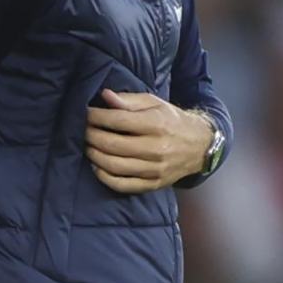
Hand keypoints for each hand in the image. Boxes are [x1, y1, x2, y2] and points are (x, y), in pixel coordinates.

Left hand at [84, 89, 214, 193]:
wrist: (199, 145)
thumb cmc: (172, 121)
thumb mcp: (155, 103)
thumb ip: (129, 100)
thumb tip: (105, 96)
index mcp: (157, 124)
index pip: (118, 121)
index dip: (97, 117)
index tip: (86, 114)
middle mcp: (156, 148)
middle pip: (113, 145)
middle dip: (92, 136)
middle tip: (83, 130)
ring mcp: (155, 169)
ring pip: (115, 166)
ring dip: (95, 156)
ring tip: (87, 146)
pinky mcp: (154, 184)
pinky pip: (123, 185)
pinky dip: (105, 177)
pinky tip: (97, 167)